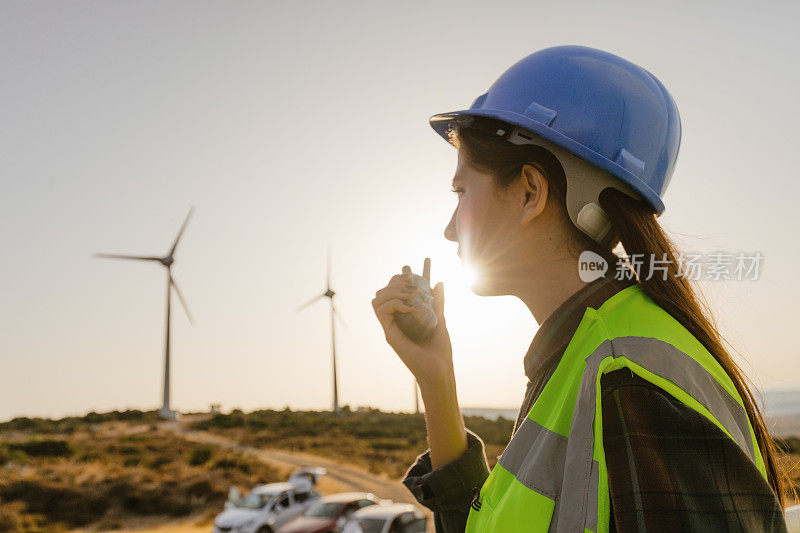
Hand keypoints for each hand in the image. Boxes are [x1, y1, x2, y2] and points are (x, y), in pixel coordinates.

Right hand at [371, 271, 452, 387]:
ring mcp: (390, 327)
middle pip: (381, 293)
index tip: (412, 274)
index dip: (398, 280)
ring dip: (392, 291)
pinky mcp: (389, 334)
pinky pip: (381, 310)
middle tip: (412, 283)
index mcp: (403, 318)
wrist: (439, 370)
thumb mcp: (440, 319)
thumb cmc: (440, 350)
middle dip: (395, 282)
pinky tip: (410, 307)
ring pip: (377, 299)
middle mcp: (394, 321)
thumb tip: (439, 283)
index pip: (392, 293)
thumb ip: (438, 302)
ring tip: (410, 295)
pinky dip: (393, 302)